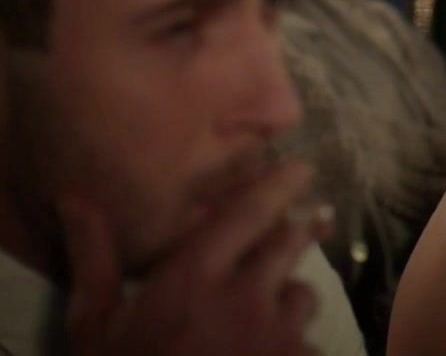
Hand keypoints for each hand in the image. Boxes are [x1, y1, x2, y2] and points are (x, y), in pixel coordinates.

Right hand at [61, 161, 326, 355]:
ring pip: (303, 295)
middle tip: (305, 223)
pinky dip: (294, 347)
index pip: (249, 212)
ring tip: (268, 314)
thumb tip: (77, 200)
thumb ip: (97, 261)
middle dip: (296, 231)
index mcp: (195, 278)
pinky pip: (310, 344)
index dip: (279, 184)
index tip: (301, 167)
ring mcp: (280, 335)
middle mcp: (247, 296)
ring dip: (290, 297)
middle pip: (290, 243)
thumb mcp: (95, 329)